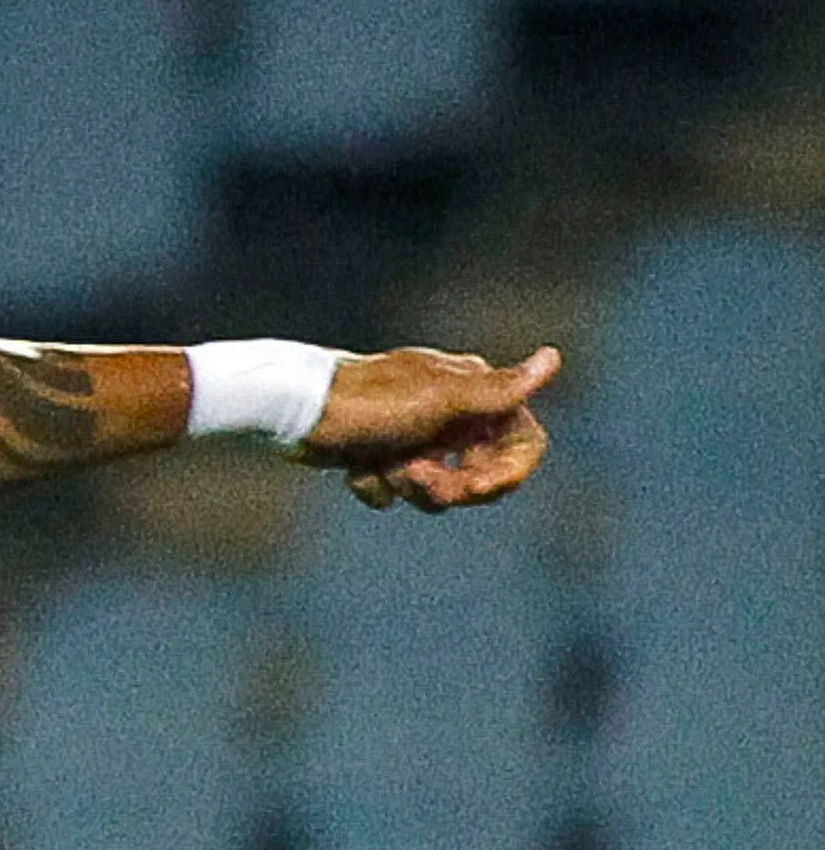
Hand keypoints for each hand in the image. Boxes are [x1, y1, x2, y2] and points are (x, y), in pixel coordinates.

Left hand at [304, 346, 559, 511]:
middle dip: (448, 484)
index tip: (477, 487)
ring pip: (435, 488)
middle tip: (414, 475)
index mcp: (473, 394)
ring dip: (407, 485)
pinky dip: (374, 485)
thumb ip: (496, 390)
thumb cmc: (371, 403)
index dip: (509, 472)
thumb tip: (552, 358)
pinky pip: (393, 490)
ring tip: (382, 464)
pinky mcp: (379, 454)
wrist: (297, 411)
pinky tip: (354, 466)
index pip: (523, 442)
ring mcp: (414, 435)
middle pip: (480, 472)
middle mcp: (449, 413)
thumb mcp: (440, 401)